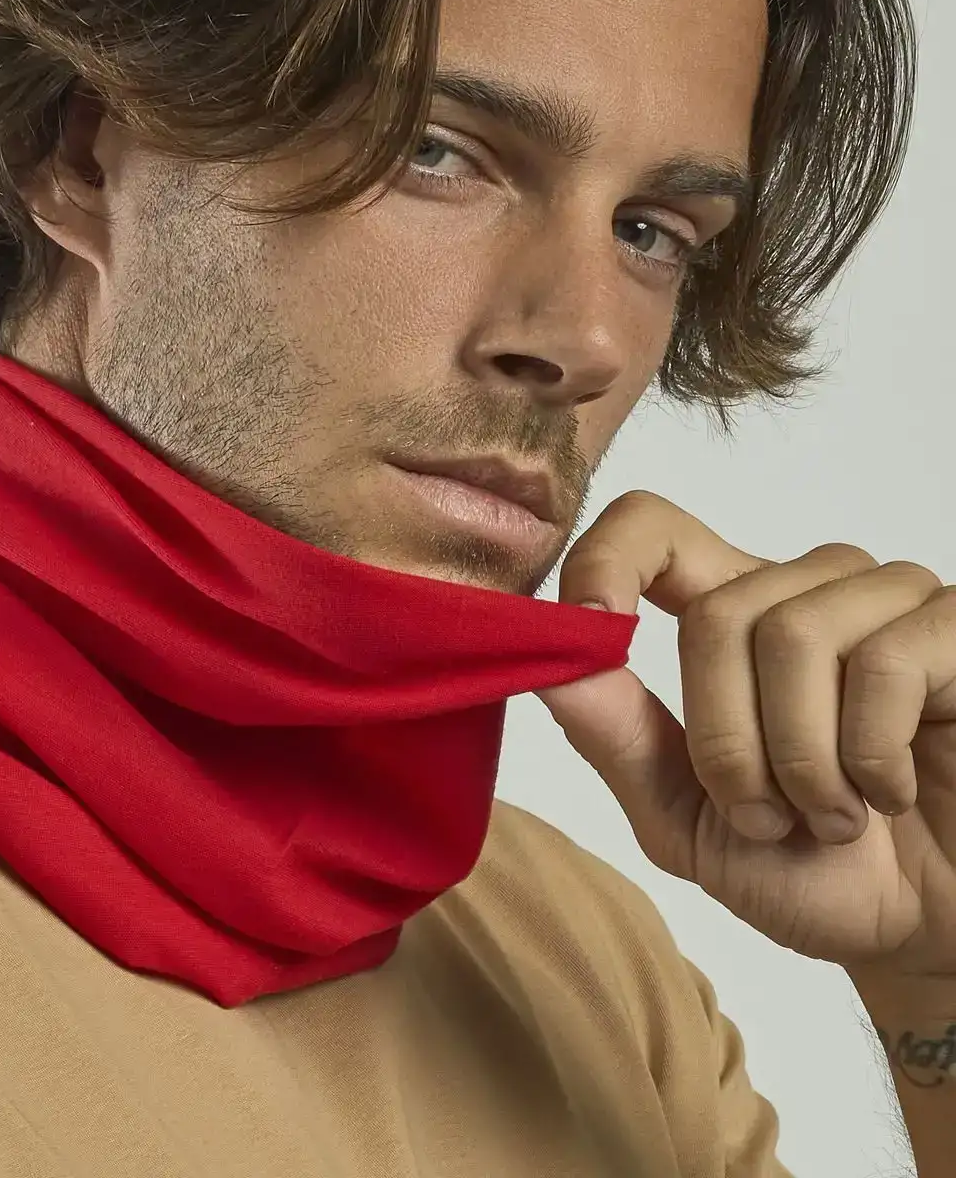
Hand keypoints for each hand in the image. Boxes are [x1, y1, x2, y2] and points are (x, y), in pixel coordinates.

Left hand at [537, 491, 955, 982]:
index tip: (591, 624)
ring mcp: (891, 599)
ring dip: (803, 762)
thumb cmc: (810, 870)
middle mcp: (810, 588)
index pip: (653, 526)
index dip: (607, 560)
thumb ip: (616, 736)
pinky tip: (892, 793)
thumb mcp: (685, 818)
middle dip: (729, 746)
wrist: (927, 937)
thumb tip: (546, 659)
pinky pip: (886, 664)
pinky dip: (872, 758)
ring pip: (795, 635)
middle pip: (719, 615)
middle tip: (771, 817)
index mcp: (734, 614)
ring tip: (835, 815)